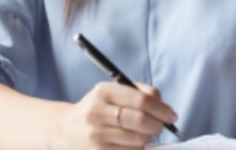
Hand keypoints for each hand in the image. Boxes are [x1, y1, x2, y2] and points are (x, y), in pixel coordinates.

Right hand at [53, 81, 177, 149]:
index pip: (141, 99)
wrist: (64, 130)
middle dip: (158, 125)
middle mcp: (97, 112)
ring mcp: (96, 135)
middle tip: (161, 127)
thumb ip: (138, 93)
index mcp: (104, 91)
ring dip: (147, 139)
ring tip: (142, 135)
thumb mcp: (111, 93)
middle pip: (141, 120)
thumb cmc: (96, 110)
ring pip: (138, 140)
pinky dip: (137, 149)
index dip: (161, 109)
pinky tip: (131, 144)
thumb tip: (163, 103)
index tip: (172, 115)